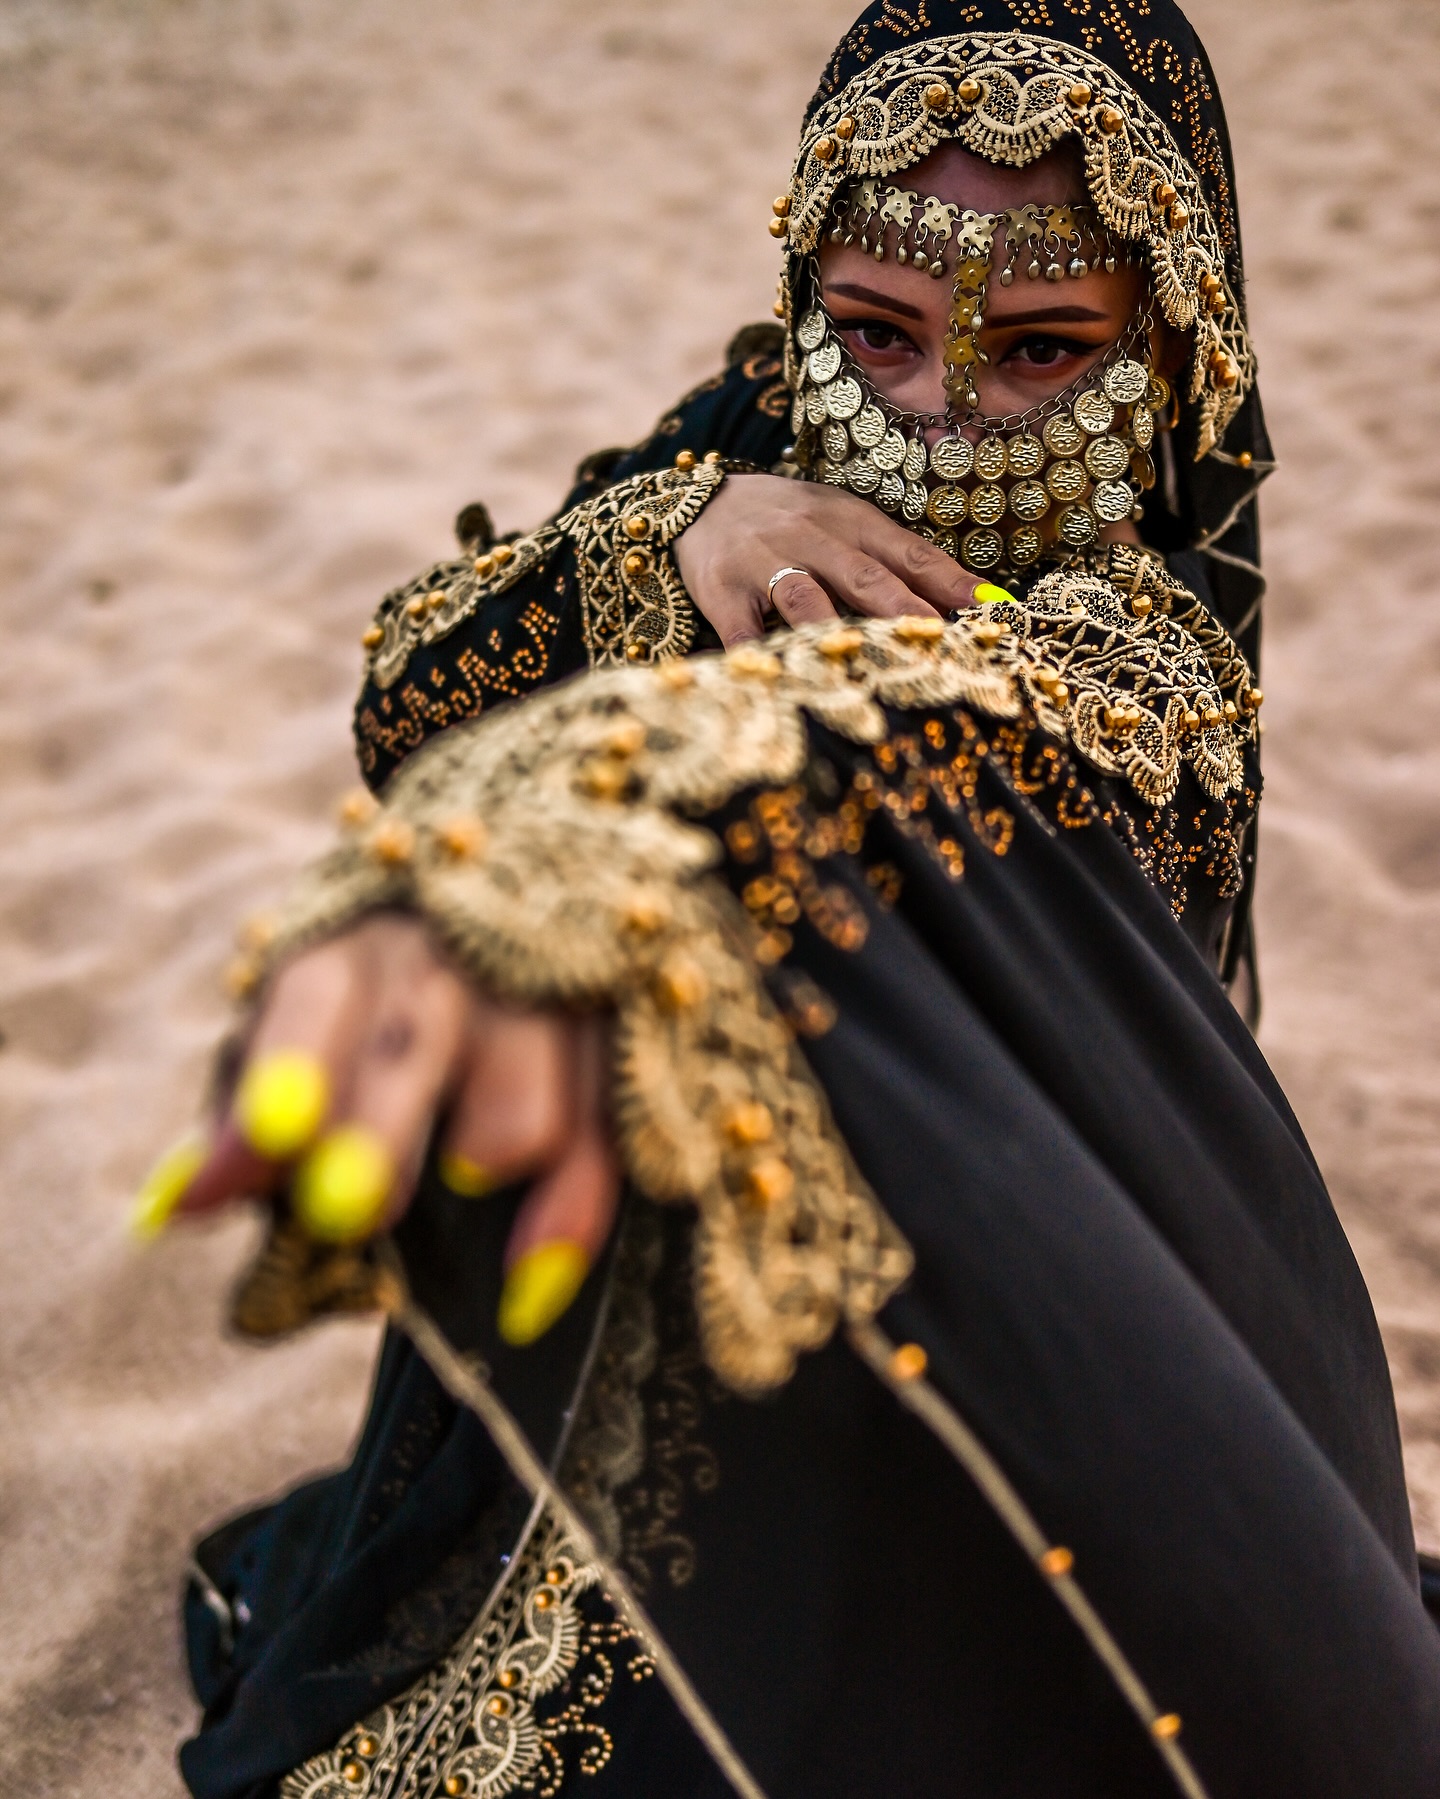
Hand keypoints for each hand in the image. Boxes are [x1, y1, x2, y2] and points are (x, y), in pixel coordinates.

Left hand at [139, 913, 618, 1344]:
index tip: (267, 1140)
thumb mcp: (299, 1035)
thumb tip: (174, 1206)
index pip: (314, 1007)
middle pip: (417, 1050)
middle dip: (379, 1138)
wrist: (521, 904)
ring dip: (480, 1168)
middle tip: (347, 1213)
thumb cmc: (379, 1005)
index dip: (288, 1074)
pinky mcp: (621, 1041)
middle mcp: (454, 959)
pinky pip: (603, 1151)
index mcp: (354, 951)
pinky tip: (525, 1291)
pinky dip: (566, 1226)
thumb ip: (244, 1120)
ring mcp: (548, 997)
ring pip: (521, 1113)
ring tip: (457, 1185)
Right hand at [672, 472, 980, 647]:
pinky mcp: (724, 595)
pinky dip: (761, 658)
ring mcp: (766, 566)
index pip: (911, 554)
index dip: (950, 582)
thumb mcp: (847, 524)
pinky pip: (744, 632)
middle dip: (902, 610)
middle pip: (864, 577)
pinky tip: (782, 682)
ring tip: (867, 665)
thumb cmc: (794, 520)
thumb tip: (963, 604)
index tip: (992, 609)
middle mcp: (814, 540)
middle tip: (938, 641)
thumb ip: (896, 561)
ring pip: (806, 601)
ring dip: (838, 631)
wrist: (705, 502)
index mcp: (853, 523)